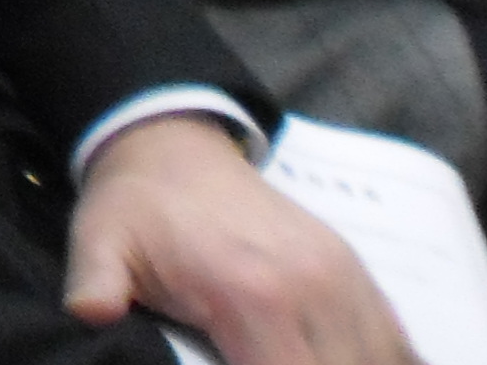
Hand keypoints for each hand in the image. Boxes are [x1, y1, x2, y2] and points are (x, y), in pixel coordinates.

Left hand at [65, 115, 407, 364]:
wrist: (173, 143)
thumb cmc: (136, 206)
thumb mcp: (99, 241)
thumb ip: (97, 285)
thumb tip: (91, 314)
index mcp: (251, 293)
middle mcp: (312, 288)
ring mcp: (343, 278)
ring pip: (377, 363)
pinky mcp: (356, 271)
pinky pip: (395, 342)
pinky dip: (384, 364)